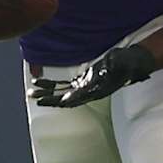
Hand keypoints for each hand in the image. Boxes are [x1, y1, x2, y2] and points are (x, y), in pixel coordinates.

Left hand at [31, 44, 155, 107]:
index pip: (82, 96)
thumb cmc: (126, 62)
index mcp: (99, 89)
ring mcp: (84, 87)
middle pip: (67, 99)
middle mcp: (89, 92)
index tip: (59, 100)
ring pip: (62, 93)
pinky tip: (38, 83)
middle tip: (37, 99)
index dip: (71, 99)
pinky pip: (63, 85)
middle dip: (52, 99)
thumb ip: (112, 65)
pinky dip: (51, 85)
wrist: (130, 63)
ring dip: (47, 94)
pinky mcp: (81, 82)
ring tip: (31, 93)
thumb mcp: (121, 62)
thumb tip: (102, 68)